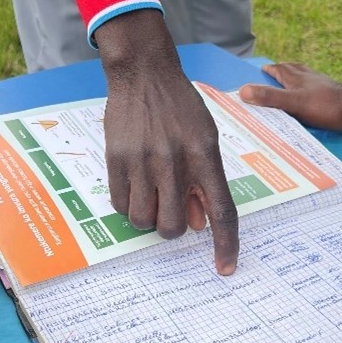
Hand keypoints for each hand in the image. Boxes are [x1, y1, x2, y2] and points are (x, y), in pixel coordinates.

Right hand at [96, 10, 238, 274]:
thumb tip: (198, 223)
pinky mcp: (116, 160)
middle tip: (171, 208)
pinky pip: (120, 205)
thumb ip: (204, 181)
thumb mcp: (205, 138)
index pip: (220, 210)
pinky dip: (129, 204)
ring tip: (151, 194)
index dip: (225, 244)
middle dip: (173, 227)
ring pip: (143, 221)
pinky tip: (134, 184)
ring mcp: (142, 161)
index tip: (225, 268)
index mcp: (204, 155)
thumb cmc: (180, 107)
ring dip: (148, 218)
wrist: (143, 73)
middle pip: (173, 227)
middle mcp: (174, 161)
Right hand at [239, 62, 341, 133]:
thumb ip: (269, 97)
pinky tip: (313, 95)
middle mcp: (309, 78)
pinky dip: (309, 88)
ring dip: (297, 77)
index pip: (280, 70)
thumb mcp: (293, 103)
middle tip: (275, 71)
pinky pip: (316, 87)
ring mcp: (322, 85)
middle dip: (283, 70)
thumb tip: (243, 91)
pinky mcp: (333, 93)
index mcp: (297, 79)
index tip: (263, 69)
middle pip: (293, 69)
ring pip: (306, 76)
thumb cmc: (324, 107)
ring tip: (293, 80)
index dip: (271, 70)